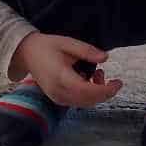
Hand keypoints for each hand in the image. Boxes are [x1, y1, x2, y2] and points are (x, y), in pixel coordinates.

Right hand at [8, 32, 124, 108]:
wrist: (26, 53)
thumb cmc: (46, 46)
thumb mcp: (68, 43)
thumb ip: (87, 51)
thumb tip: (105, 57)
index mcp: (62, 77)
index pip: (89, 91)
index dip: (107, 90)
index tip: (119, 82)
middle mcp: (59, 92)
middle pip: (89, 100)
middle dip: (105, 92)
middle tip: (110, 77)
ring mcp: (57, 97)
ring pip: (85, 103)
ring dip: (96, 93)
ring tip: (97, 74)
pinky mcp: (57, 99)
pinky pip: (77, 102)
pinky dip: (87, 95)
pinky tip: (87, 80)